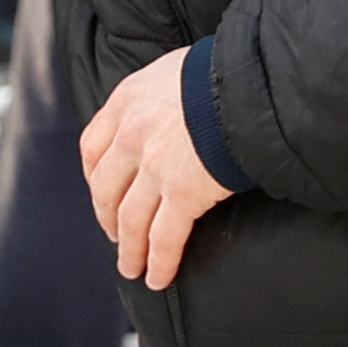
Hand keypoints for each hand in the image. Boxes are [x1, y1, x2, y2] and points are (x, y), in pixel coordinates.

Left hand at [80, 47, 232, 291]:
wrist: (254, 84)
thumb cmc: (227, 73)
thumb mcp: (178, 70)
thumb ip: (161, 94)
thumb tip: (170, 108)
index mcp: (128, 100)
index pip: (93, 147)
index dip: (95, 178)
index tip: (102, 194)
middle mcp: (132, 133)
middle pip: (107, 189)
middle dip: (109, 219)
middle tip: (116, 236)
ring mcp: (156, 166)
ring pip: (131, 220)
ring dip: (130, 250)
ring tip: (133, 269)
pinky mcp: (183, 193)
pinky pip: (165, 237)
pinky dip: (159, 261)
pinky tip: (158, 277)